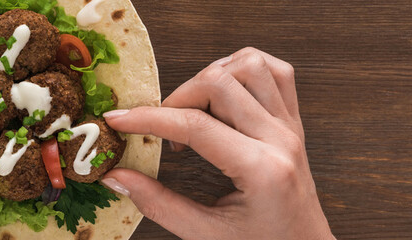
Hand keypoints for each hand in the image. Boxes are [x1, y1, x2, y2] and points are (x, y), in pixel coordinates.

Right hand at [100, 47, 333, 239]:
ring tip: (193, 107)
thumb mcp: (207, 234)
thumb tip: (117, 178)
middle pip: (219, 83)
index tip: (119, 120)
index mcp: (261, 169)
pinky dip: (244, 69)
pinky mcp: (294, 121)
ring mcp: (291, 126)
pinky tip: (224, 91)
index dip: (148, 118)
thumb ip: (159, 204)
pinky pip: (276, 71)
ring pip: (249, 65)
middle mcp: (280, 139)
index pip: (195, 125)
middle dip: (176, 97)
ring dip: (210, 76)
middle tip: (161, 128)